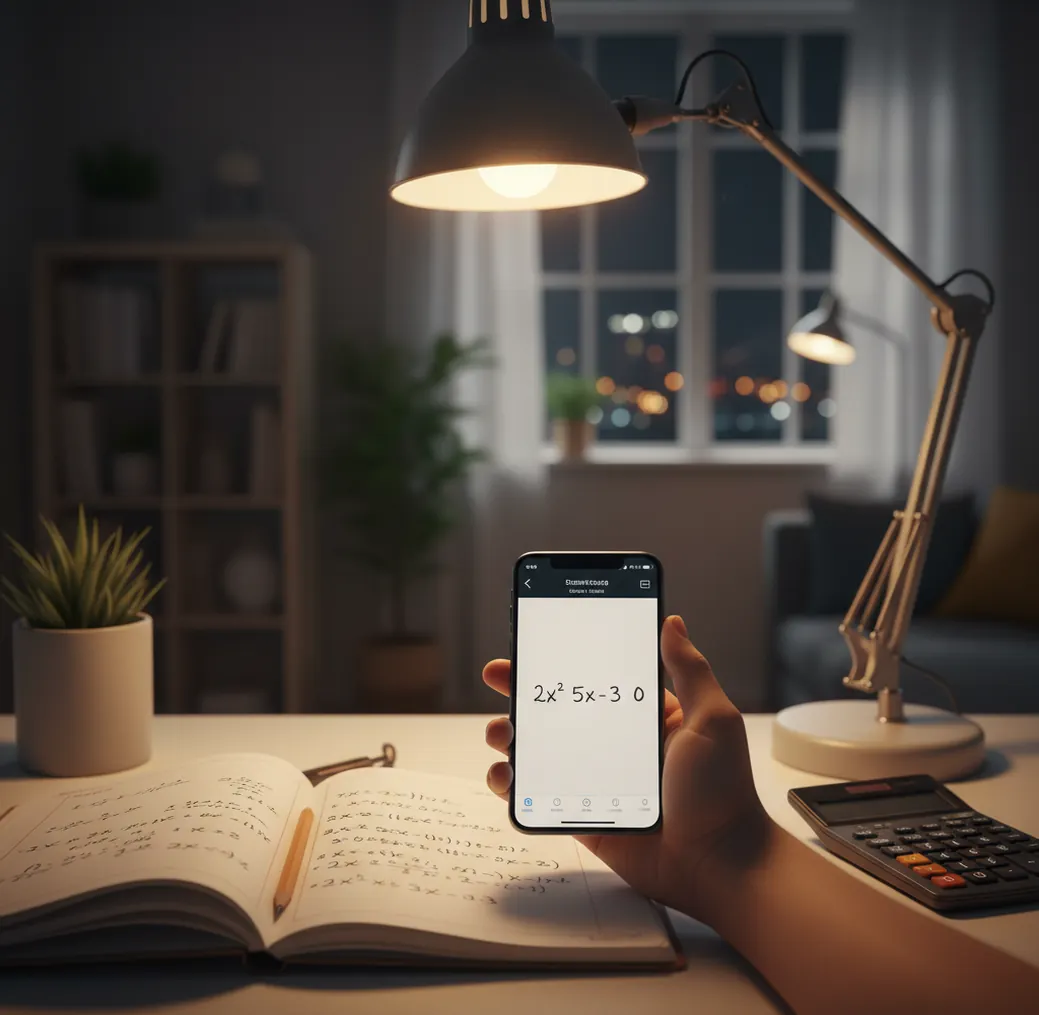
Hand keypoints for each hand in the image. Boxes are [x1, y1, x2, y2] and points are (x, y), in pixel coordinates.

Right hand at [483, 614, 774, 922]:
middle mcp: (616, 743)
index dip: (563, 660)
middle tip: (499, 675)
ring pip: (541, 750)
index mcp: (644, 716)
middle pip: (558, 710)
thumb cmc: (723, 791)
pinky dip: (514, 785)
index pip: (595, 678)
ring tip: (501, 731)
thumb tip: (672, 622)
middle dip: (523, 690)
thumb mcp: (712, 719)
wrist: (719, 865)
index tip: (535, 642)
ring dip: (511, 735)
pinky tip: (505, 775)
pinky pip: (539, 795)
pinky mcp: (583, 815)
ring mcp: (596, 779)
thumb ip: (690, 670)